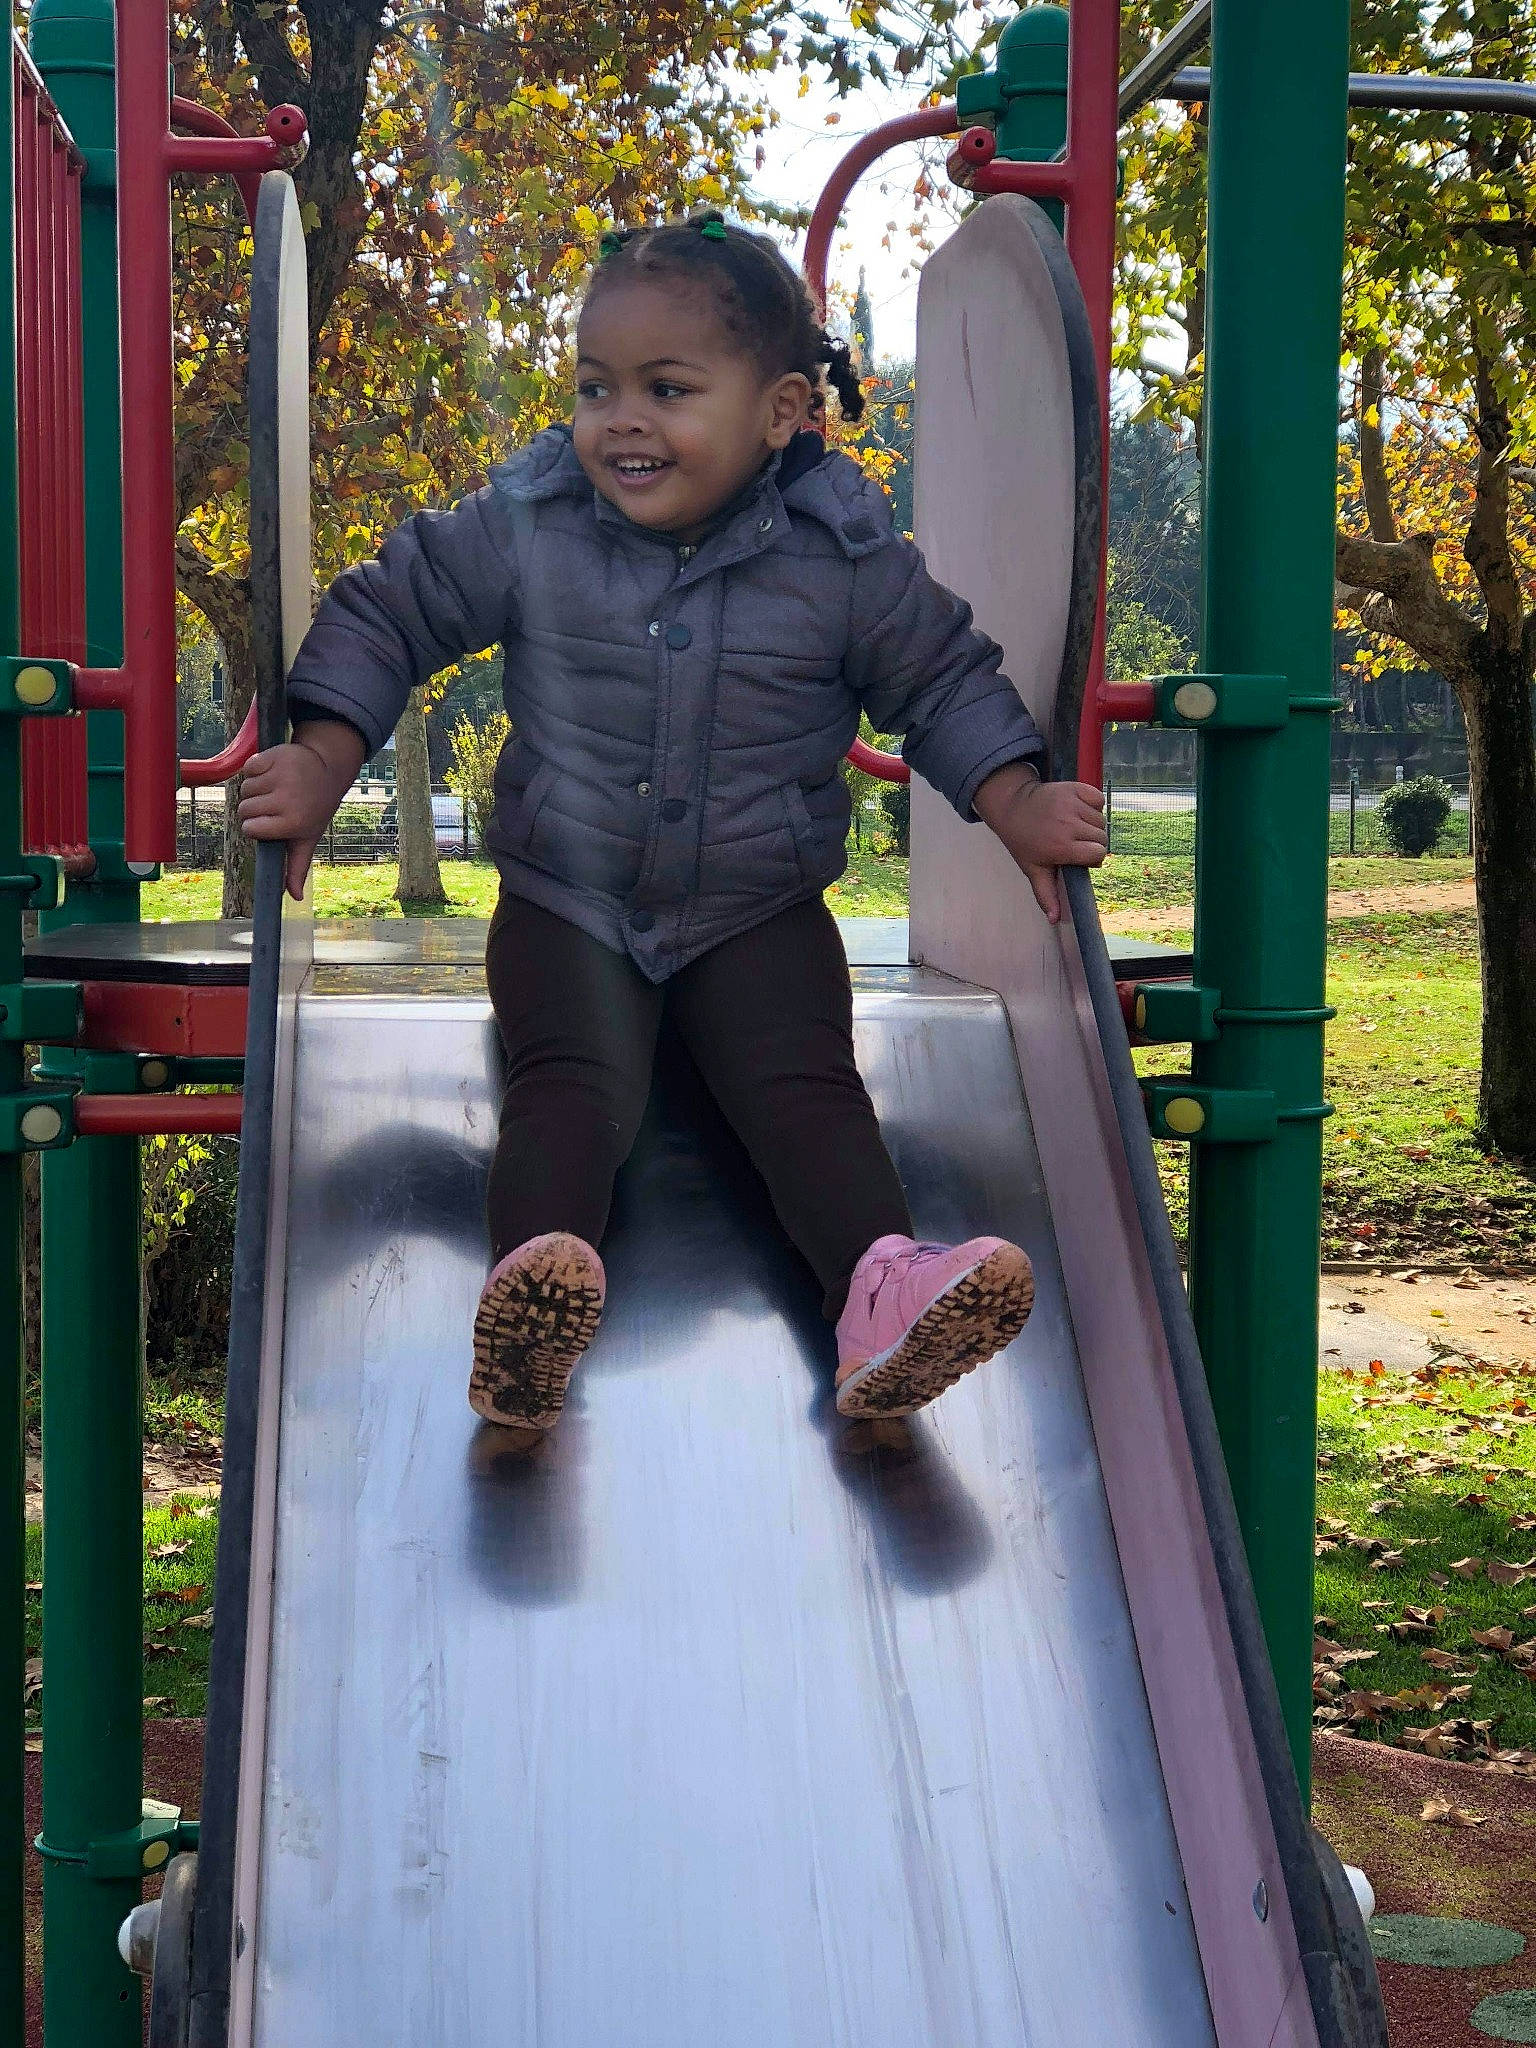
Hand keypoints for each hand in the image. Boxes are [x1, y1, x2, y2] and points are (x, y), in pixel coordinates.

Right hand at [238, 721, 366, 898]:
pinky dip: (255, 769)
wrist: (327, 769)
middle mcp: (287, 800)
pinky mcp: (275, 756)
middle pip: (244, 809)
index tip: (269, 822)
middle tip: (274, 804)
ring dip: (254, 788)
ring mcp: (281, 777)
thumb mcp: (308, 837)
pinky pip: (249, 768)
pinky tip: (272, 772)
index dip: (256, 826)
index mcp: (293, 823)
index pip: (251, 829)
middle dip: (254, 808)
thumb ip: (297, 866)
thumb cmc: (314, 808)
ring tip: (275, 788)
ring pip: (245, 788)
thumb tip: (295, 897)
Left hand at [973, 762, 1106, 924]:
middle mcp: (1069, 825)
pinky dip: (1093, 804)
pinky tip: (1078, 810)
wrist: (1013, 807)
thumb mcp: (1033, 869)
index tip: (1078, 855)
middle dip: (1092, 842)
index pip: (1098, 854)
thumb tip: (1055, 919)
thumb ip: (1046, 894)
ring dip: (1092, 824)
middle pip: (1102, 838)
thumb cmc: (1024, 841)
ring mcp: (1072, 804)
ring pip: (1101, 819)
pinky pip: (1098, 799)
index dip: (1091, 857)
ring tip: (1073, 825)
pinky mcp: (1075, 788)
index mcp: (1061, 847)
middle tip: (1074, 841)